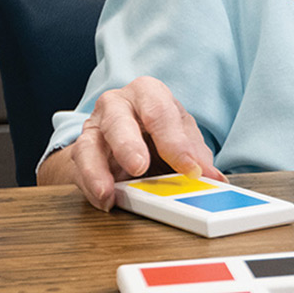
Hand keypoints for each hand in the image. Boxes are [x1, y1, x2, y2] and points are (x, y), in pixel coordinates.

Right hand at [36, 76, 223, 209]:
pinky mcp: (79, 152)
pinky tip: (104, 200)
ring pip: (89, 145)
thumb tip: (214, 177)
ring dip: (97, 171)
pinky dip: (90, 187)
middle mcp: (116, 105)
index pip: (160, 113)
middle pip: (117, 121)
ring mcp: (94, 127)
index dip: (176, 143)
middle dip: (128, 145)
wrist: (127, 138)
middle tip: (139, 168)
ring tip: (108, 192)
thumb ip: (196, 156)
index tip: (191, 169)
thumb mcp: (182, 137)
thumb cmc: (158, 130)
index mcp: (148, 93)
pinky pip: (79, 169)